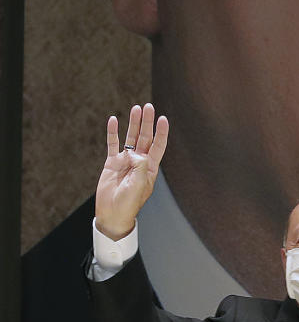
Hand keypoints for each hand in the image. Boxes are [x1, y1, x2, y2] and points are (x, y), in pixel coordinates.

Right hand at [95, 103, 168, 239]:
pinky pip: (112, 144)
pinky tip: (113, 120)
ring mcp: (125, 161)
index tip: (163, 119)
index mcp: (150, 167)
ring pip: (130, 138)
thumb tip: (134, 153)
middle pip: (145, 137)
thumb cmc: (129, 203)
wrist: (112, 214)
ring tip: (135, 109)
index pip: (158, 145)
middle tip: (148, 107)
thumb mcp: (139, 186)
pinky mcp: (112, 163)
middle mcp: (139, 161)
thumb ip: (139, 167)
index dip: (161, 132)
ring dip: (133, 123)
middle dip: (147, 122)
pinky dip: (113, 132)